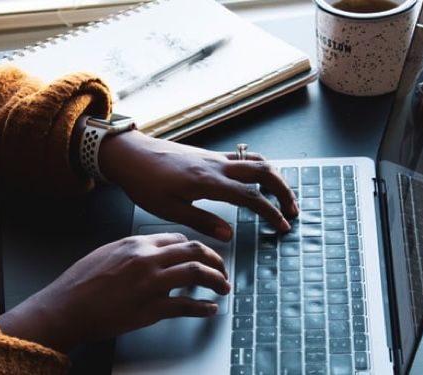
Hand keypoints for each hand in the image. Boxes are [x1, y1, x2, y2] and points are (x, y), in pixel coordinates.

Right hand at [0, 233, 229, 352]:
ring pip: (197, 273)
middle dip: (215, 260)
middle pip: (195, 251)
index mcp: (136, 243)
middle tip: (222, 269)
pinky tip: (210, 309)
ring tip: (223, 287)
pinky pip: (187, 306)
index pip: (178, 239)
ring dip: (217, 280)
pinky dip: (203, 308)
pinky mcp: (151, 309)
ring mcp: (151, 284)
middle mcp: (147, 259)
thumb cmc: (80, 283)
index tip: (202, 255)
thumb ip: (133, 251)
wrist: (66, 308)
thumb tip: (152, 253)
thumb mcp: (106, 253)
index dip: (196, 247)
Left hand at [99, 130, 298, 240]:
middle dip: (283, 190)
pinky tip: (257, 181)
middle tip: (292, 210)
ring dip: (274, 177)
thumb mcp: (170, 210)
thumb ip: (202, 222)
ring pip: (255, 161)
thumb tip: (229, 235)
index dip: (270, 212)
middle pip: (263, 171)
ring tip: (282, 195)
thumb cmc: (144, 182)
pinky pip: (242, 158)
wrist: (130, 154)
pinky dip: (258, 168)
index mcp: (208, 182)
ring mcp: (214, 157)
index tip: (282, 226)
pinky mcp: (209, 155)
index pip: (251, 197)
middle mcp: (216, 165)